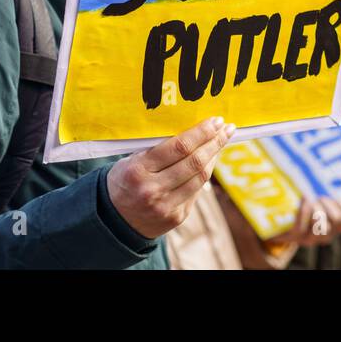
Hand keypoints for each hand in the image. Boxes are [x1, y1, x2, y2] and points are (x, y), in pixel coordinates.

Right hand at [106, 116, 235, 238]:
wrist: (113, 221)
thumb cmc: (124, 180)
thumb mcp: (132, 160)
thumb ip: (158, 149)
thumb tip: (193, 132)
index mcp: (139, 170)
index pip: (179, 147)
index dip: (202, 132)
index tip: (215, 120)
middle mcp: (153, 189)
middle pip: (194, 162)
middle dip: (215, 142)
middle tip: (227, 127)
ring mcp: (166, 206)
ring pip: (200, 177)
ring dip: (215, 156)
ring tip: (222, 140)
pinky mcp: (176, 217)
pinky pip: (196, 191)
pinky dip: (205, 173)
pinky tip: (210, 160)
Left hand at [272, 197, 340, 245]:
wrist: (280, 226)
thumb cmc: (304, 213)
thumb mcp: (323, 210)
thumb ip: (339, 209)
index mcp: (334, 229)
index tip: (339, 197)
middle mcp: (324, 236)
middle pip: (336, 220)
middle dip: (330, 203)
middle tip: (322, 196)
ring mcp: (309, 238)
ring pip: (320, 224)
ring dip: (316, 207)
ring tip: (310, 199)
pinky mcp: (294, 237)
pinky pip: (301, 225)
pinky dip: (303, 211)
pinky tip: (304, 198)